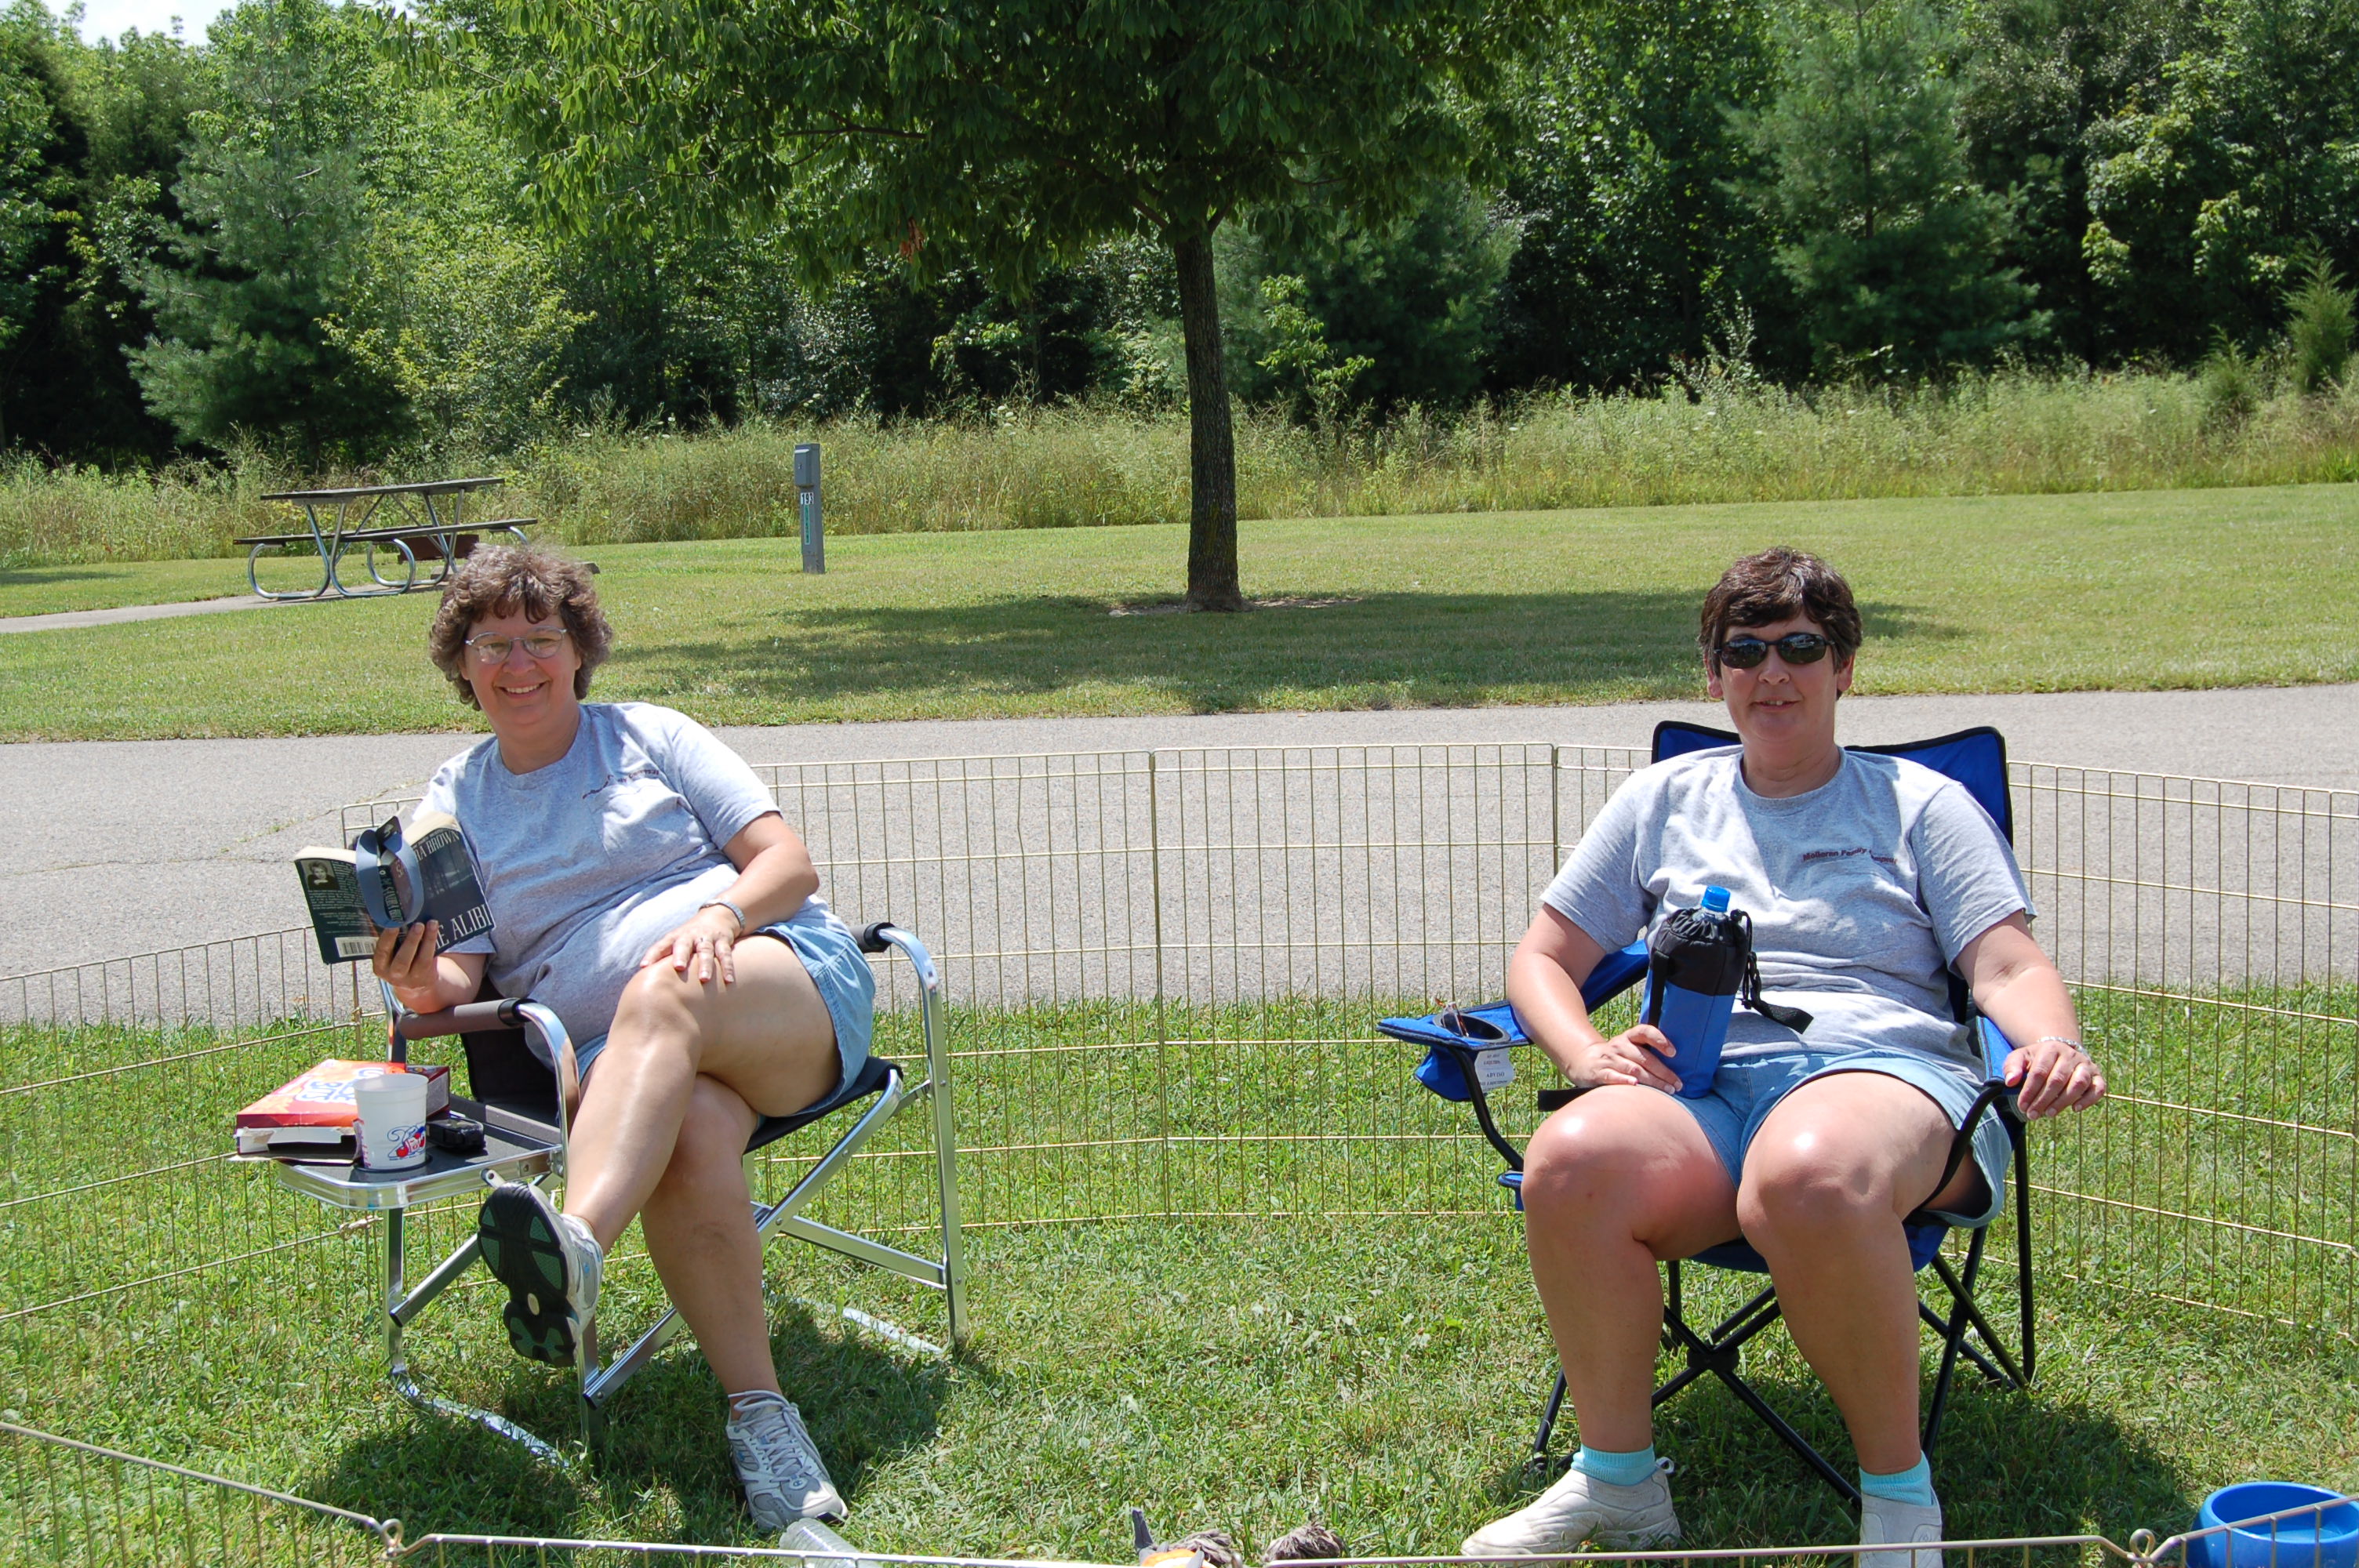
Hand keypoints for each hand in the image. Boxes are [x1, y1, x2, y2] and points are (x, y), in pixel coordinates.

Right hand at [370, 920, 443, 1012]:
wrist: (414, 981)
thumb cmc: (399, 958)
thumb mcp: (390, 954)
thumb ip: (391, 940)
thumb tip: (397, 913)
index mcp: (380, 966)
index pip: (381, 952)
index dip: (387, 939)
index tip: (392, 925)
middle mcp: (393, 974)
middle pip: (402, 960)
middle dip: (411, 941)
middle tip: (417, 924)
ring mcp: (410, 977)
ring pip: (420, 960)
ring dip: (426, 940)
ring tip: (430, 923)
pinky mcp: (424, 976)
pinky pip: (429, 958)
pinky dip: (433, 942)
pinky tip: (434, 929)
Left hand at [641, 905, 742, 984]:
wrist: (717, 916)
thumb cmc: (690, 936)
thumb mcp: (675, 942)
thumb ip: (662, 956)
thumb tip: (643, 975)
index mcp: (675, 937)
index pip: (661, 945)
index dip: (652, 955)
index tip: (644, 967)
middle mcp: (690, 936)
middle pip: (684, 945)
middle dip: (681, 956)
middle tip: (678, 968)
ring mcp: (707, 938)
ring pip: (706, 951)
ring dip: (705, 964)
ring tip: (704, 979)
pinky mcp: (722, 941)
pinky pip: (725, 955)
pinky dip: (728, 967)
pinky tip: (729, 980)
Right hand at [1567, 1023, 1681, 1092]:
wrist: (1583, 1060)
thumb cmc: (1616, 1057)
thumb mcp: (1628, 1047)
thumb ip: (1647, 1052)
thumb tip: (1677, 1063)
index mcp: (1628, 1037)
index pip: (1645, 1032)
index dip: (1659, 1040)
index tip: (1673, 1052)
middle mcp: (1619, 1046)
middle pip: (1645, 1058)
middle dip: (1663, 1072)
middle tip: (1677, 1084)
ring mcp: (1609, 1059)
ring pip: (1634, 1069)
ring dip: (1653, 1081)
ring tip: (1668, 1091)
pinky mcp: (1600, 1072)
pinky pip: (1613, 1076)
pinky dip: (1624, 1081)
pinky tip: (1635, 1086)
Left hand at [2003, 1037, 2105, 1117]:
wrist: (2060, 1052)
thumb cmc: (2037, 1060)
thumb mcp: (2021, 1058)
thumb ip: (2012, 1067)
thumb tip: (2010, 1081)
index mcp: (2050, 1049)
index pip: (2039, 1072)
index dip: (2029, 1091)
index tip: (2022, 1106)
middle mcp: (2070, 1055)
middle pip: (2057, 1079)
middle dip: (2043, 1100)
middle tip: (2033, 1115)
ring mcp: (2086, 1065)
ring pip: (2078, 1083)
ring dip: (2063, 1101)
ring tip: (2049, 1114)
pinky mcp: (2097, 1075)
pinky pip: (2098, 1088)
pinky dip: (2089, 1100)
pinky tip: (2075, 1109)